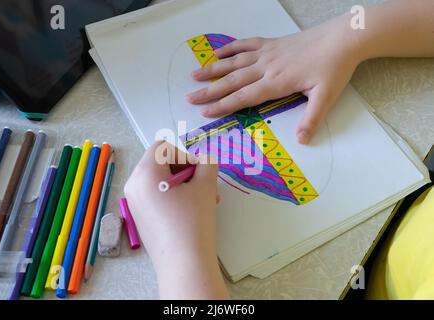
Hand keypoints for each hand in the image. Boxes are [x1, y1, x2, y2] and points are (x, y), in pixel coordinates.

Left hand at [124, 142, 228, 298]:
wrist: (184, 263)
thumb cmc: (193, 220)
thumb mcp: (205, 186)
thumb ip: (207, 164)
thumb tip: (205, 161)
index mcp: (145, 173)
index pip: (163, 147)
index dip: (184, 154)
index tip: (198, 173)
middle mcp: (134, 185)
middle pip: (160, 163)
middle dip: (185, 171)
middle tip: (204, 186)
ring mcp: (134, 202)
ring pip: (160, 180)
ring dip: (183, 184)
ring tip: (203, 200)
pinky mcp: (139, 216)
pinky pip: (155, 195)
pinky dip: (173, 196)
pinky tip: (190, 211)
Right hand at [187, 16, 360, 143]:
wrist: (342, 38)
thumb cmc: (334, 68)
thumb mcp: (325, 97)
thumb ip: (311, 119)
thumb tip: (301, 141)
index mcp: (276, 82)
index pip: (243, 97)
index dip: (223, 105)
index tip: (205, 111)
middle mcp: (266, 67)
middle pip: (232, 80)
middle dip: (209, 91)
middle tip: (189, 97)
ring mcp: (267, 53)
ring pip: (234, 62)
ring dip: (213, 69)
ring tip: (194, 75)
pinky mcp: (271, 43)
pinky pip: (245, 44)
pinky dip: (230, 48)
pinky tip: (218, 52)